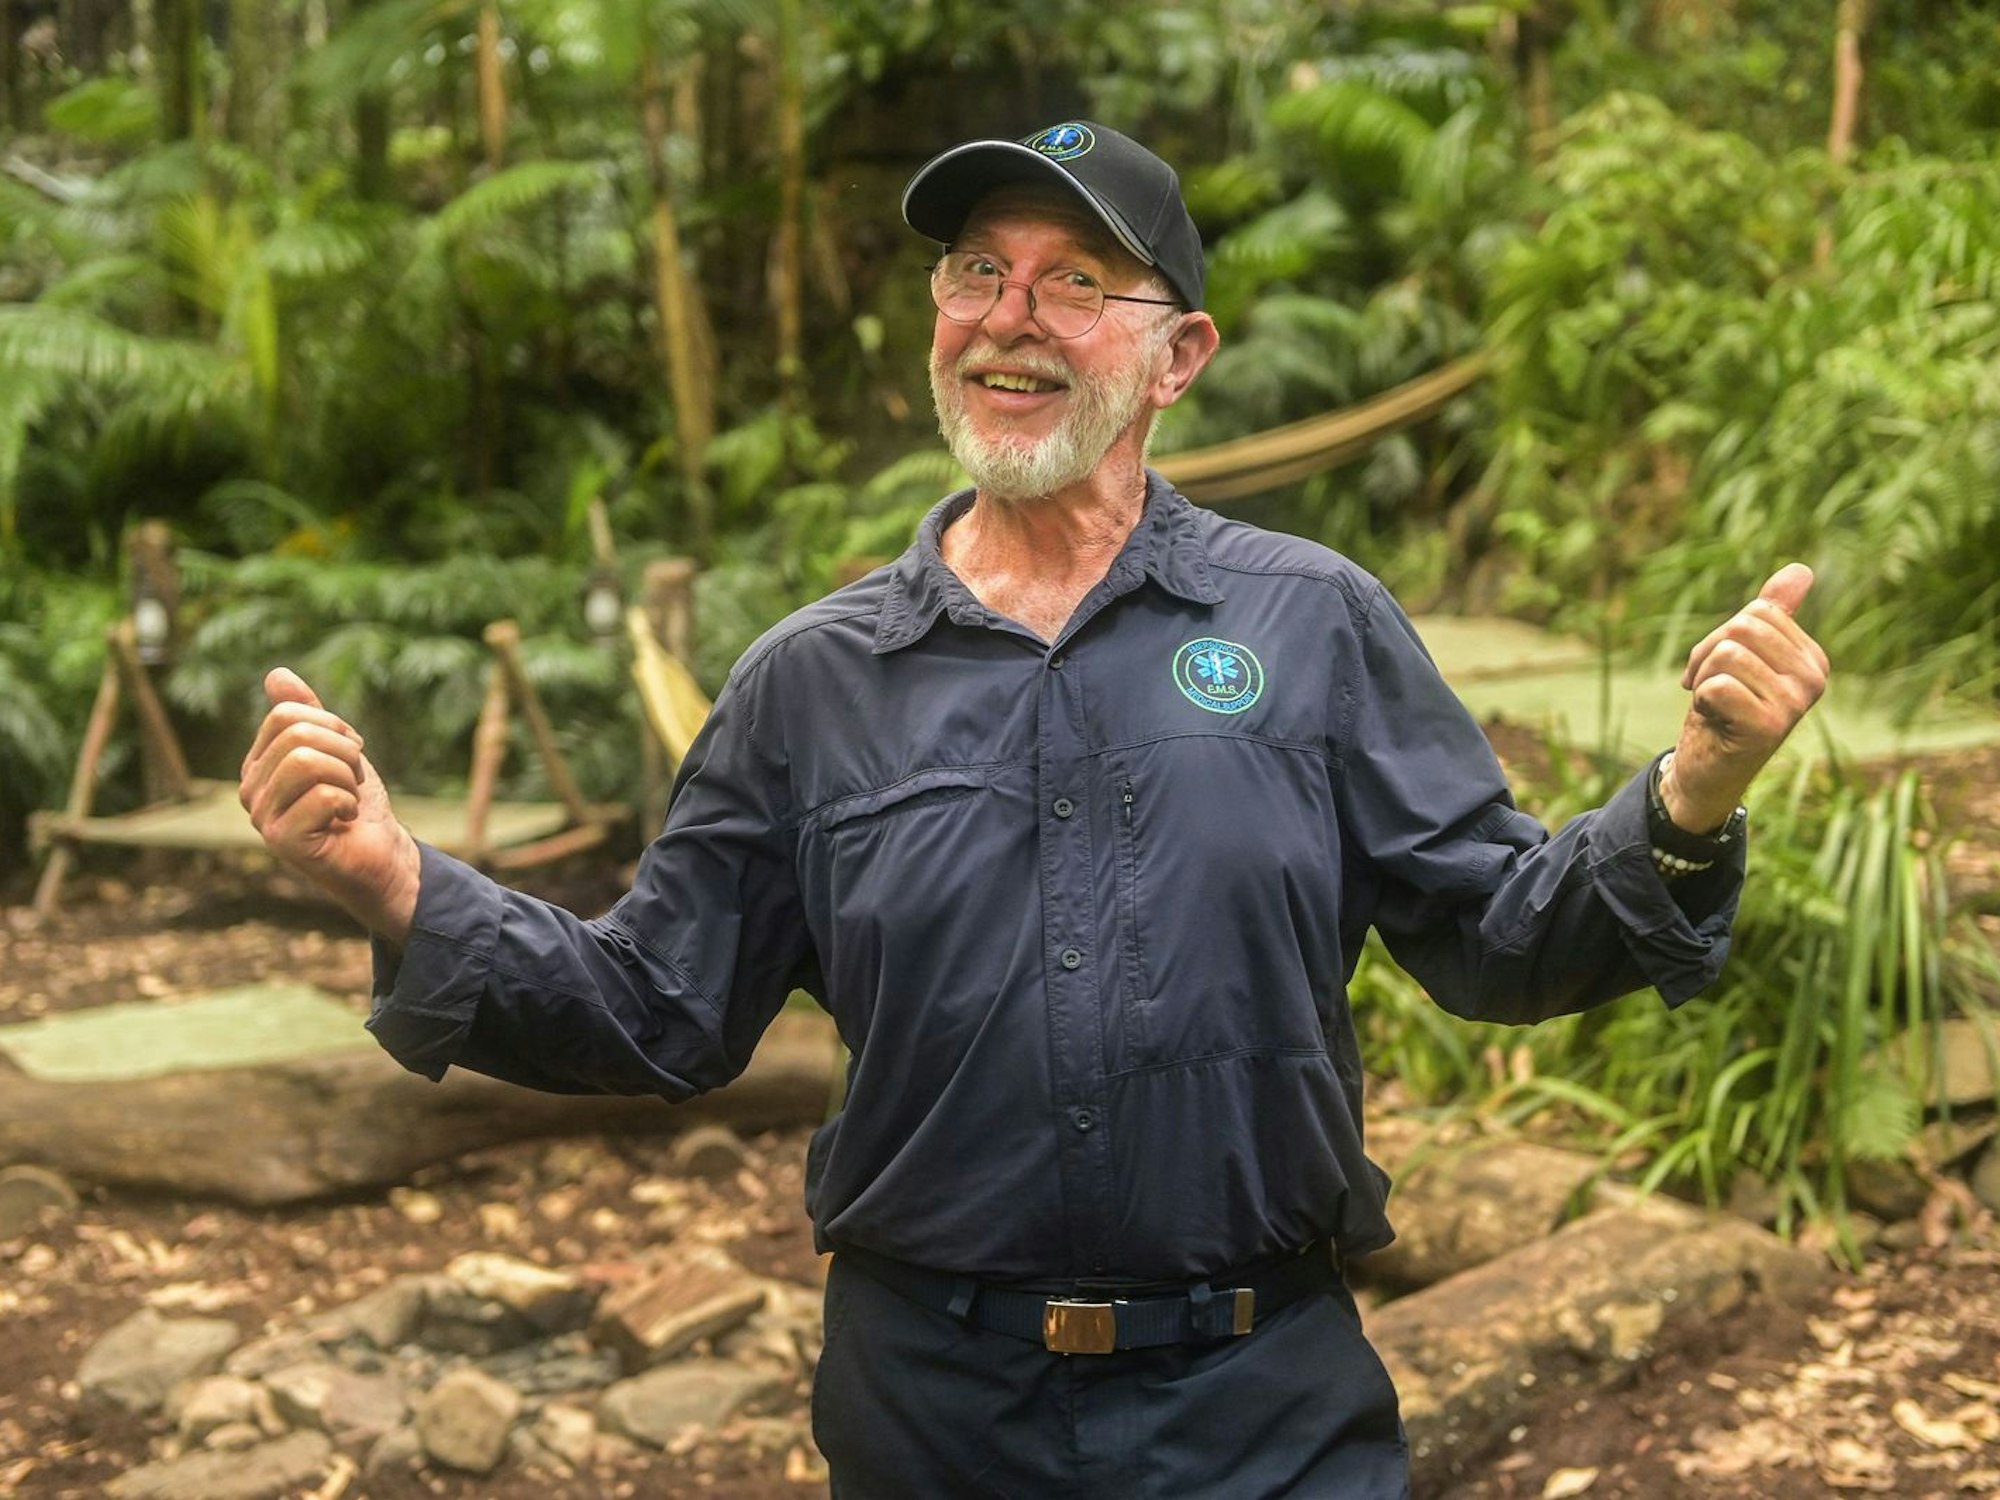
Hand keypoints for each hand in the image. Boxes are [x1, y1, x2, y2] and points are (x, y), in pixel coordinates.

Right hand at [239, 668, 421, 941]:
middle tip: (354, 781)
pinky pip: (323, 795)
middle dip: (344, 751)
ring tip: (349, 800)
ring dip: (347, 777)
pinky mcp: (282, 840)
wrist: (382, 855)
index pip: (285, 714)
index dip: (333, 726)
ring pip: (307, 761)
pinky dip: (349, 803)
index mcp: (258, 764)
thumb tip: (276, 673)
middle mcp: (250, 789)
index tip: (350, 754)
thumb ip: (307, 713)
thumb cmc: (358, 805)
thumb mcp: (337, 749)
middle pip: (297, 734)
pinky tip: (345, 822)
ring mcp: (262, 816)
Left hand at [1661, 563, 1829, 832]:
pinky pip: (1718, 684)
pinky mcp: (1769, 726)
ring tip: (1713, 705)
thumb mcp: (1745, 656)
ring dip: (1703, 678)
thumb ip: (1773, 614)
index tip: (1716, 669)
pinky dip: (1702, 700)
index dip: (1720, 637)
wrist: (1708, 770)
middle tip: (1707, 687)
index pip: (1757, 612)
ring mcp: (1795, 704)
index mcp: (1813, 658)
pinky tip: (1714, 721)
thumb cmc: (1724, 709)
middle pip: (1742, 628)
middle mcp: (1814, 679)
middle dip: (1708, 655)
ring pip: (1727, 654)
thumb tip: (1802, 570)